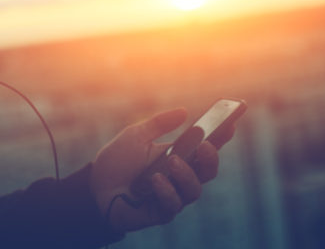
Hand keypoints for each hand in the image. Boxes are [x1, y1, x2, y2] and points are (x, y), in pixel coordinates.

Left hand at [89, 109, 234, 232]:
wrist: (94, 186)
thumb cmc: (116, 161)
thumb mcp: (136, 135)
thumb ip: (159, 124)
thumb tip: (184, 112)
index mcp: (178, 156)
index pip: (205, 147)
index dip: (221, 137)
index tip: (231, 123)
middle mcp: (179, 177)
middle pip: (208, 171)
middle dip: (212, 158)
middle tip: (207, 145)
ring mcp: (172, 195)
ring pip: (194, 190)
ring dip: (185, 175)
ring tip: (171, 161)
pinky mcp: (160, 212)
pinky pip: (173, 204)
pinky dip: (166, 190)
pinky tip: (155, 180)